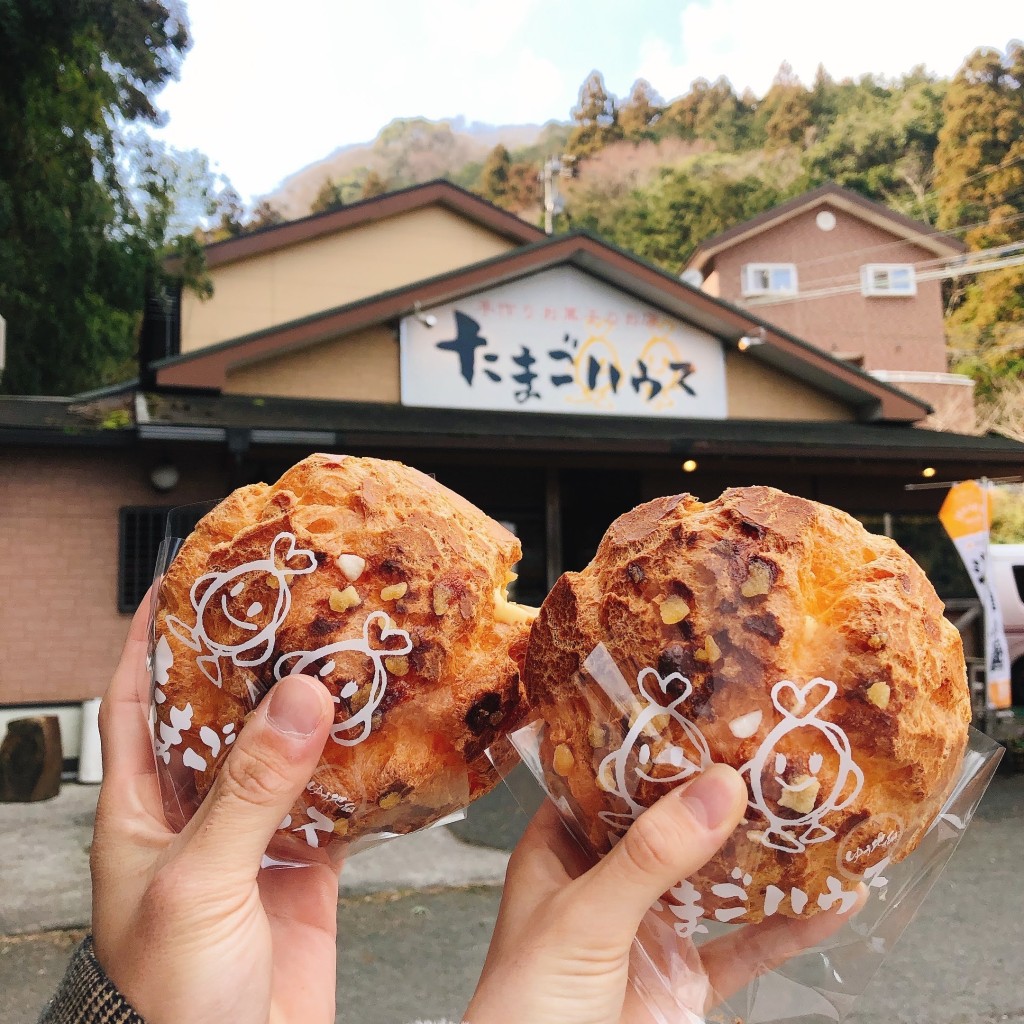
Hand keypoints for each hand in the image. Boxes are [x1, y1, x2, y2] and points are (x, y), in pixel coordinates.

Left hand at [89, 598, 338, 1023]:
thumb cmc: (166, 1002)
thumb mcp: (198, 881)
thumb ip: (249, 790)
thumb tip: (300, 700)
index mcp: (142, 806)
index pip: (137, 697)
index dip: (155, 635)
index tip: (188, 578)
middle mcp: (198, 811)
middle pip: (223, 711)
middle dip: (254, 657)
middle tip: (294, 602)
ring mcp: (256, 834)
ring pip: (286, 748)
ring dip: (315, 704)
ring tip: (346, 649)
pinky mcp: (306, 862)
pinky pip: (336, 797)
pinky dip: (362, 764)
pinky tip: (385, 732)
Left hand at [466, 765, 857, 1023]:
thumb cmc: (530, 1006)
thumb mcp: (585, 919)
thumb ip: (651, 857)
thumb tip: (720, 786)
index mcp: (562, 850)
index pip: (611, 780)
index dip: (657, 748)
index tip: (713, 713)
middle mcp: (608, 881)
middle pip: (672, 824)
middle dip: (722, 795)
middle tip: (782, 752)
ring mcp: (650, 930)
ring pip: (714, 880)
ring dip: (763, 855)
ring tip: (819, 811)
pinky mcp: (685, 981)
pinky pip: (745, 948)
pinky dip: (789, 928)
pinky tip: (834, 903)